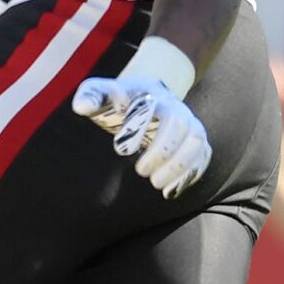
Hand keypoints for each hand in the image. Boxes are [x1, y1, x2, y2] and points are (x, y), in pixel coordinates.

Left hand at [71, 49, 211, 197]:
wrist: (148, 98)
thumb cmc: (120, 100)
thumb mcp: (103, 93)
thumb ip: (90, 96)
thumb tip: (80, 107)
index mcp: (149, 93)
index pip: (150, 105)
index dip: (138, 126)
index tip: (121, 149)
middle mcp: (174, 106)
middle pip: (179, 123)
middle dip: (161, 150)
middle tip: (140, 171)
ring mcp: (189, 123)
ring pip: (196, 140)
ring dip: (179, 165)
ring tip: (157, 184)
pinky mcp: (195, 141)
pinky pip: (202, 156)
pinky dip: (189, 174)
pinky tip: (170, 190)